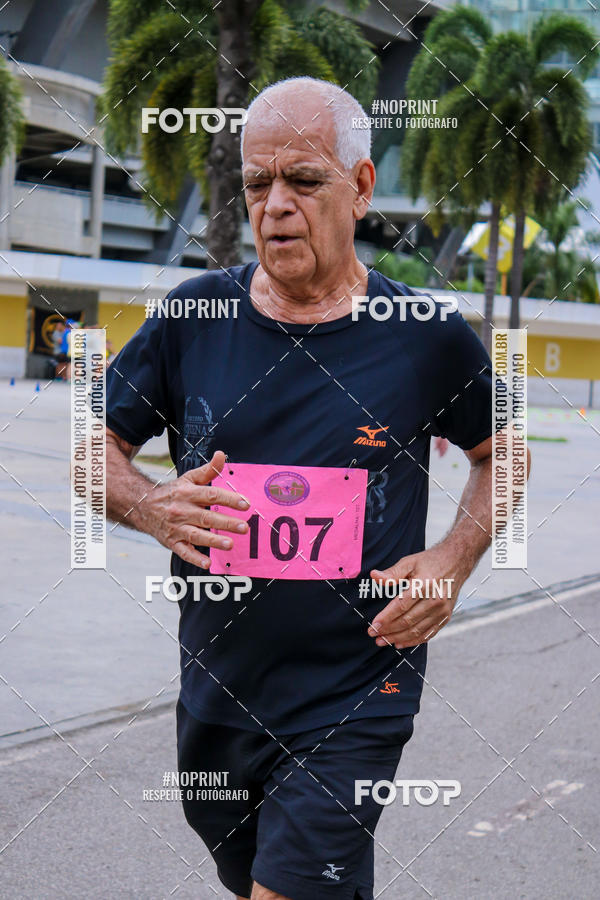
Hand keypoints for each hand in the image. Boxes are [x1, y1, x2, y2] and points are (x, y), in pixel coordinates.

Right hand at [143, 450, 248, 568]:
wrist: (142, 506)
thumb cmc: (172, 493)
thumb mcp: (188, 478)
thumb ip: (208, 470)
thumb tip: (222, 454)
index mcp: (188, 493)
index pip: (211, 495)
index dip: (229, 499)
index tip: (245, 504)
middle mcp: (182, 510)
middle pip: (206, 517)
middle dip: (226, 522)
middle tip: (244, 527)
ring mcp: (176, 527)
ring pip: (196, 535)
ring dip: (213, 540)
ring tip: (230, 544)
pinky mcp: (172, 542)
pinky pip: (184, 551)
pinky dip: (195, 558)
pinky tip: (207, 563)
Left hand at [367, 542, 466, 648]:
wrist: (456, 562)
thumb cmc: (431, 562)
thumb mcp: (409, 562)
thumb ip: (392, 573)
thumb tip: (374, 576)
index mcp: (424, 584)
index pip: (401, 606)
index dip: (386, 618)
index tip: (374, 625)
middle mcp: (435, 600)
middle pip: (408, 621)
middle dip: (388, 630)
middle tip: (374, 634)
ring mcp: (442, 610)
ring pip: (416, 630)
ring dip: (398, 638)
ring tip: (383, 640)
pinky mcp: (445, 617)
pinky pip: (428, 633)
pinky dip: (413, 641)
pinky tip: (400, 642)